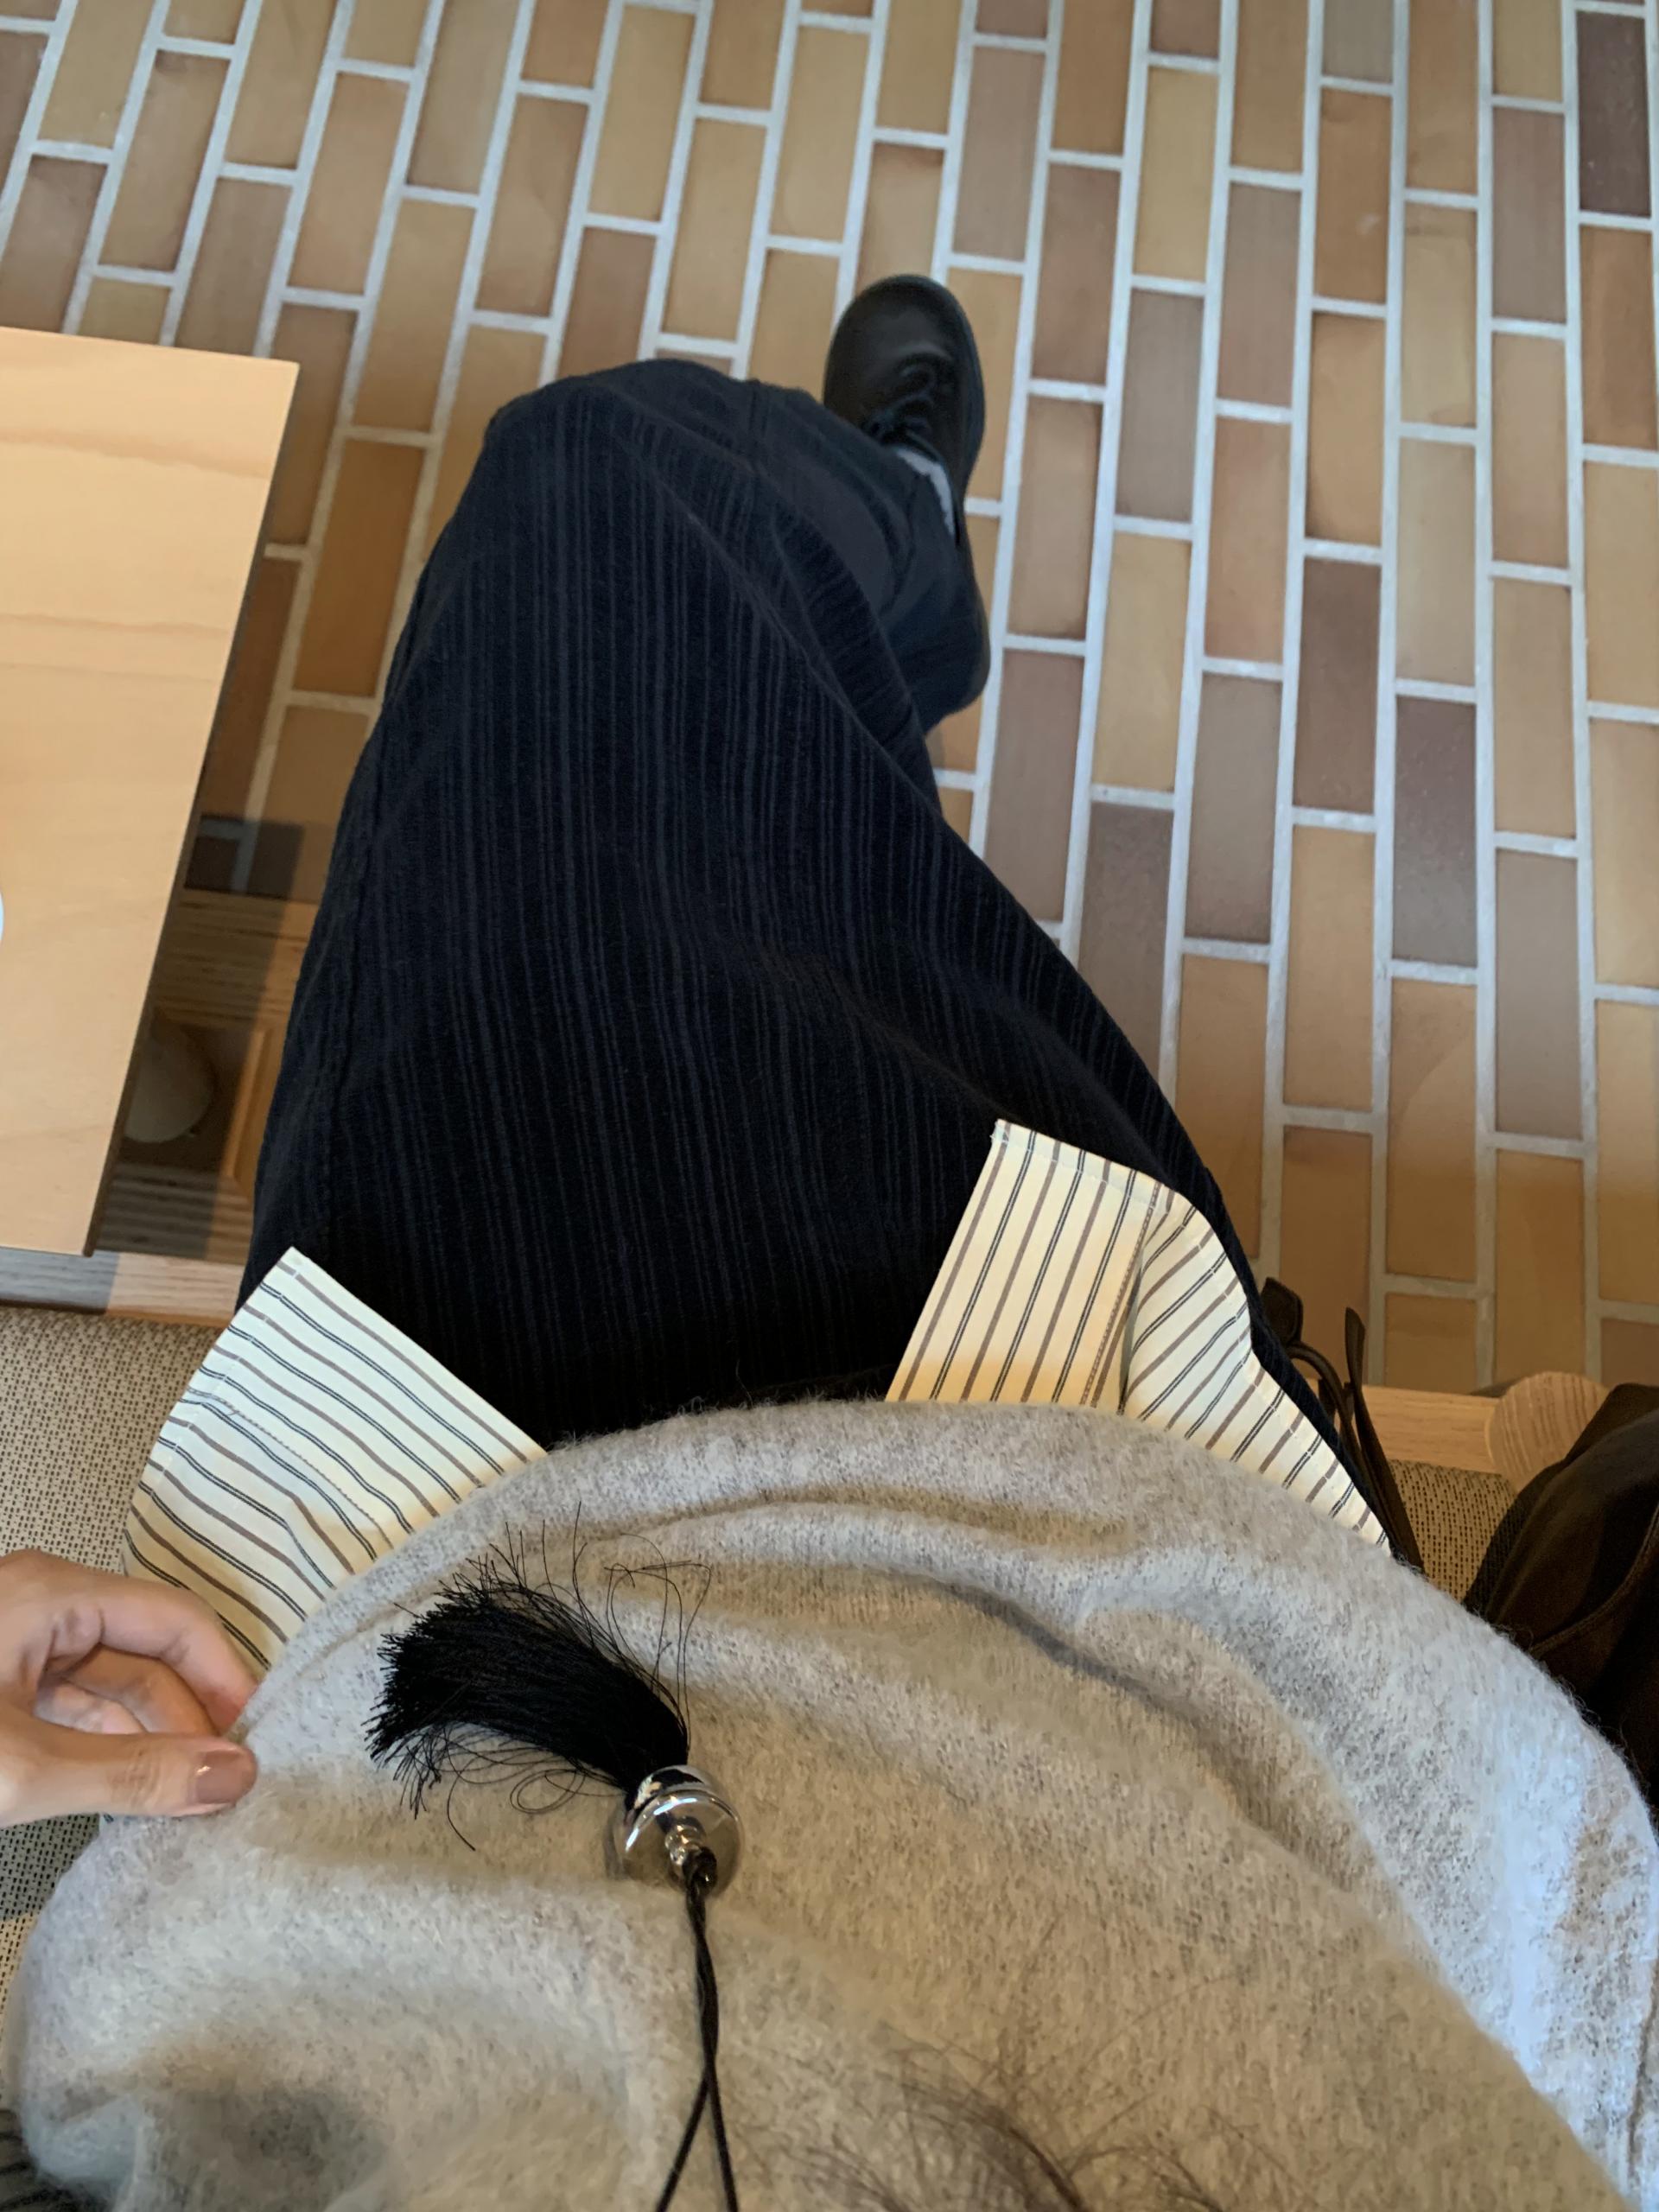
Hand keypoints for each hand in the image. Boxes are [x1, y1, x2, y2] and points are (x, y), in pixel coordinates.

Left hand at [0, 1551, 256, 1824]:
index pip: (176, 1621)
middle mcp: (44, 1605)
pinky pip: (74, 1708)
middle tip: (228, 1788)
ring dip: (152, 1739)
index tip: (259, 1745)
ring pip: (111, 1687)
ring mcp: (16, 1647)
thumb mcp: (24, 1769)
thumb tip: (238, 1776)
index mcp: (53, 1594)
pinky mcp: (0, 1689)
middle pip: (147, 1655)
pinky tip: (137, 1792)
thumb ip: (131, 1774)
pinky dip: (106, 1748)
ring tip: (193, 1800)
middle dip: (190, 1720)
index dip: (224, 1681)